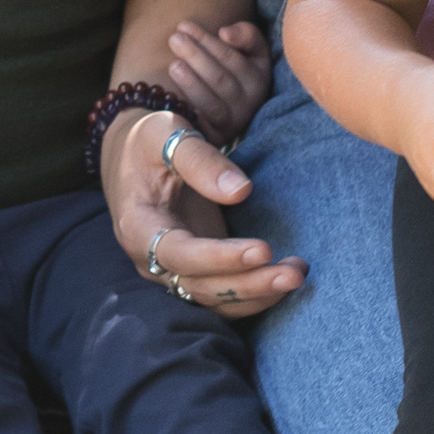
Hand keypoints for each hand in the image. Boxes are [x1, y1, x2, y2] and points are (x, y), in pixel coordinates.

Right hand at [103, 100, 303, 322]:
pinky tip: (286, 278)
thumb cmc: (149, 140)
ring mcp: (173, 270)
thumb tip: (240, 191)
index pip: (179, 254)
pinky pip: (223, 297)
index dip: (220, 257)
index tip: (264, 250)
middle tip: (295, 274)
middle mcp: (152, 259)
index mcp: (139, 226)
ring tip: (298, 274)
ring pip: (215, 299)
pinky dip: (255, 294)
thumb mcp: (165, 134)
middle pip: (201, 286)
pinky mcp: (194, 271)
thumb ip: (200, 161)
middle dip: (250, 284)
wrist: (134, 153)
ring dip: (258, 293)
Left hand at [162, 19, 271, 138]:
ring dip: (192, 84)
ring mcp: (232, 124)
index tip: (184, 25)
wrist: (229, 105)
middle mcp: (249, 103)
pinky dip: (193, 120)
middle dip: (196, 57)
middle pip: (221, 81)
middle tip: (174, 39)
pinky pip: (204, 132)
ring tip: (173, 65)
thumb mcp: (249, 49)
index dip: (207, 41)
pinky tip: (176, 106)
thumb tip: (225, 33)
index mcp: (258, 78)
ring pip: (213, 105)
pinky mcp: (215, 139)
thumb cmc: (232, 67)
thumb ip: (246, 34)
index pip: (232, 59)